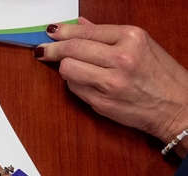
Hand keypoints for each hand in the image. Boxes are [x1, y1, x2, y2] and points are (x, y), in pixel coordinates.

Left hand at [36, 18, 187, 155]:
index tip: (50, 32)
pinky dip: (76, 84)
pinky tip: (88, 83)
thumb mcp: (142, 46)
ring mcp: (111, 82)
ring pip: (68, 69)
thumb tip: (80, 24)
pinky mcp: (102, 102)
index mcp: (132, 38)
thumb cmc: (161, 76)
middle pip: (72, 49)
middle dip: (52, 49)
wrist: (177, 107)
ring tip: (73, 68)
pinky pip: (75, 89)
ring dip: (66, 68)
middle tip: (43, 50)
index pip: (86, 32)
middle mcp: (122, 58)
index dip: (63, 32)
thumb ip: (108, 35)